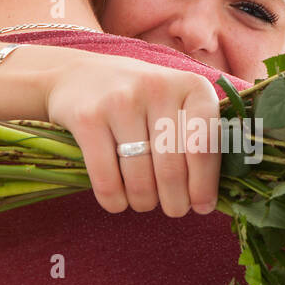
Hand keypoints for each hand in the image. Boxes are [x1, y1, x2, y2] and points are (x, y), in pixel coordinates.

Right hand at [42, 53, 222, 216]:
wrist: (78, 75)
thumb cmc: (142, 101)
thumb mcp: (177, 104)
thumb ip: (199, 139)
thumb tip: (207, 200)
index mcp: (192, 87)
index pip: (205, 145)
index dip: (204, 184)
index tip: (202, 206)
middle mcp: (158, 88)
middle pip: (172, 169)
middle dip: (175, 202)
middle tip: (174, 210)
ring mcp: (120, 101)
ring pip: (140, 179)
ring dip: (144, 203)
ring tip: (144, 202)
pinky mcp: (88, 118)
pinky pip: (107, 180)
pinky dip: (114, 201)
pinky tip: (118, 201)